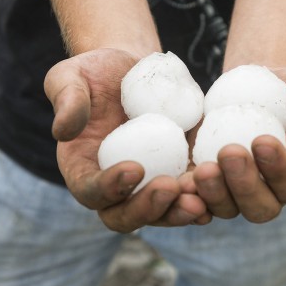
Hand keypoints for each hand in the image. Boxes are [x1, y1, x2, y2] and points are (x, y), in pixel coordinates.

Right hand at [44, 48, 210, 231]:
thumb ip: (66, 100)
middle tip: (171, 188)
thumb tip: (63, 131)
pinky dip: (205, 198)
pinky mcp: (177, 175)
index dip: (109, 188)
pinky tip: (221, 188)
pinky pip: (190, 196)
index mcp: (82, 171)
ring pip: (162, 214)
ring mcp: (148, 186)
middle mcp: (114, 189)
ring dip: (180, 212)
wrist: (133, 69)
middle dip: (149, 208)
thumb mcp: (70, 77)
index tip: (133, 168)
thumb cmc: (94, 72)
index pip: (91, 192)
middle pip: (126, 216)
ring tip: (199, 199)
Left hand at [183, 68, 285, 222]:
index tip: (263, 140)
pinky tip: (177, 181)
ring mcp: (237, 194)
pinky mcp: (209, 185)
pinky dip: (187, 197)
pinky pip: (198, 200)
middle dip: (244, 185)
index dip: (279, 169)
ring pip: (226, 208)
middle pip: (260, 207)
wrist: (258, 88)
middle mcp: (272, 195)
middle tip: (229, 153)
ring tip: (201, 169)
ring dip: (213, 194)